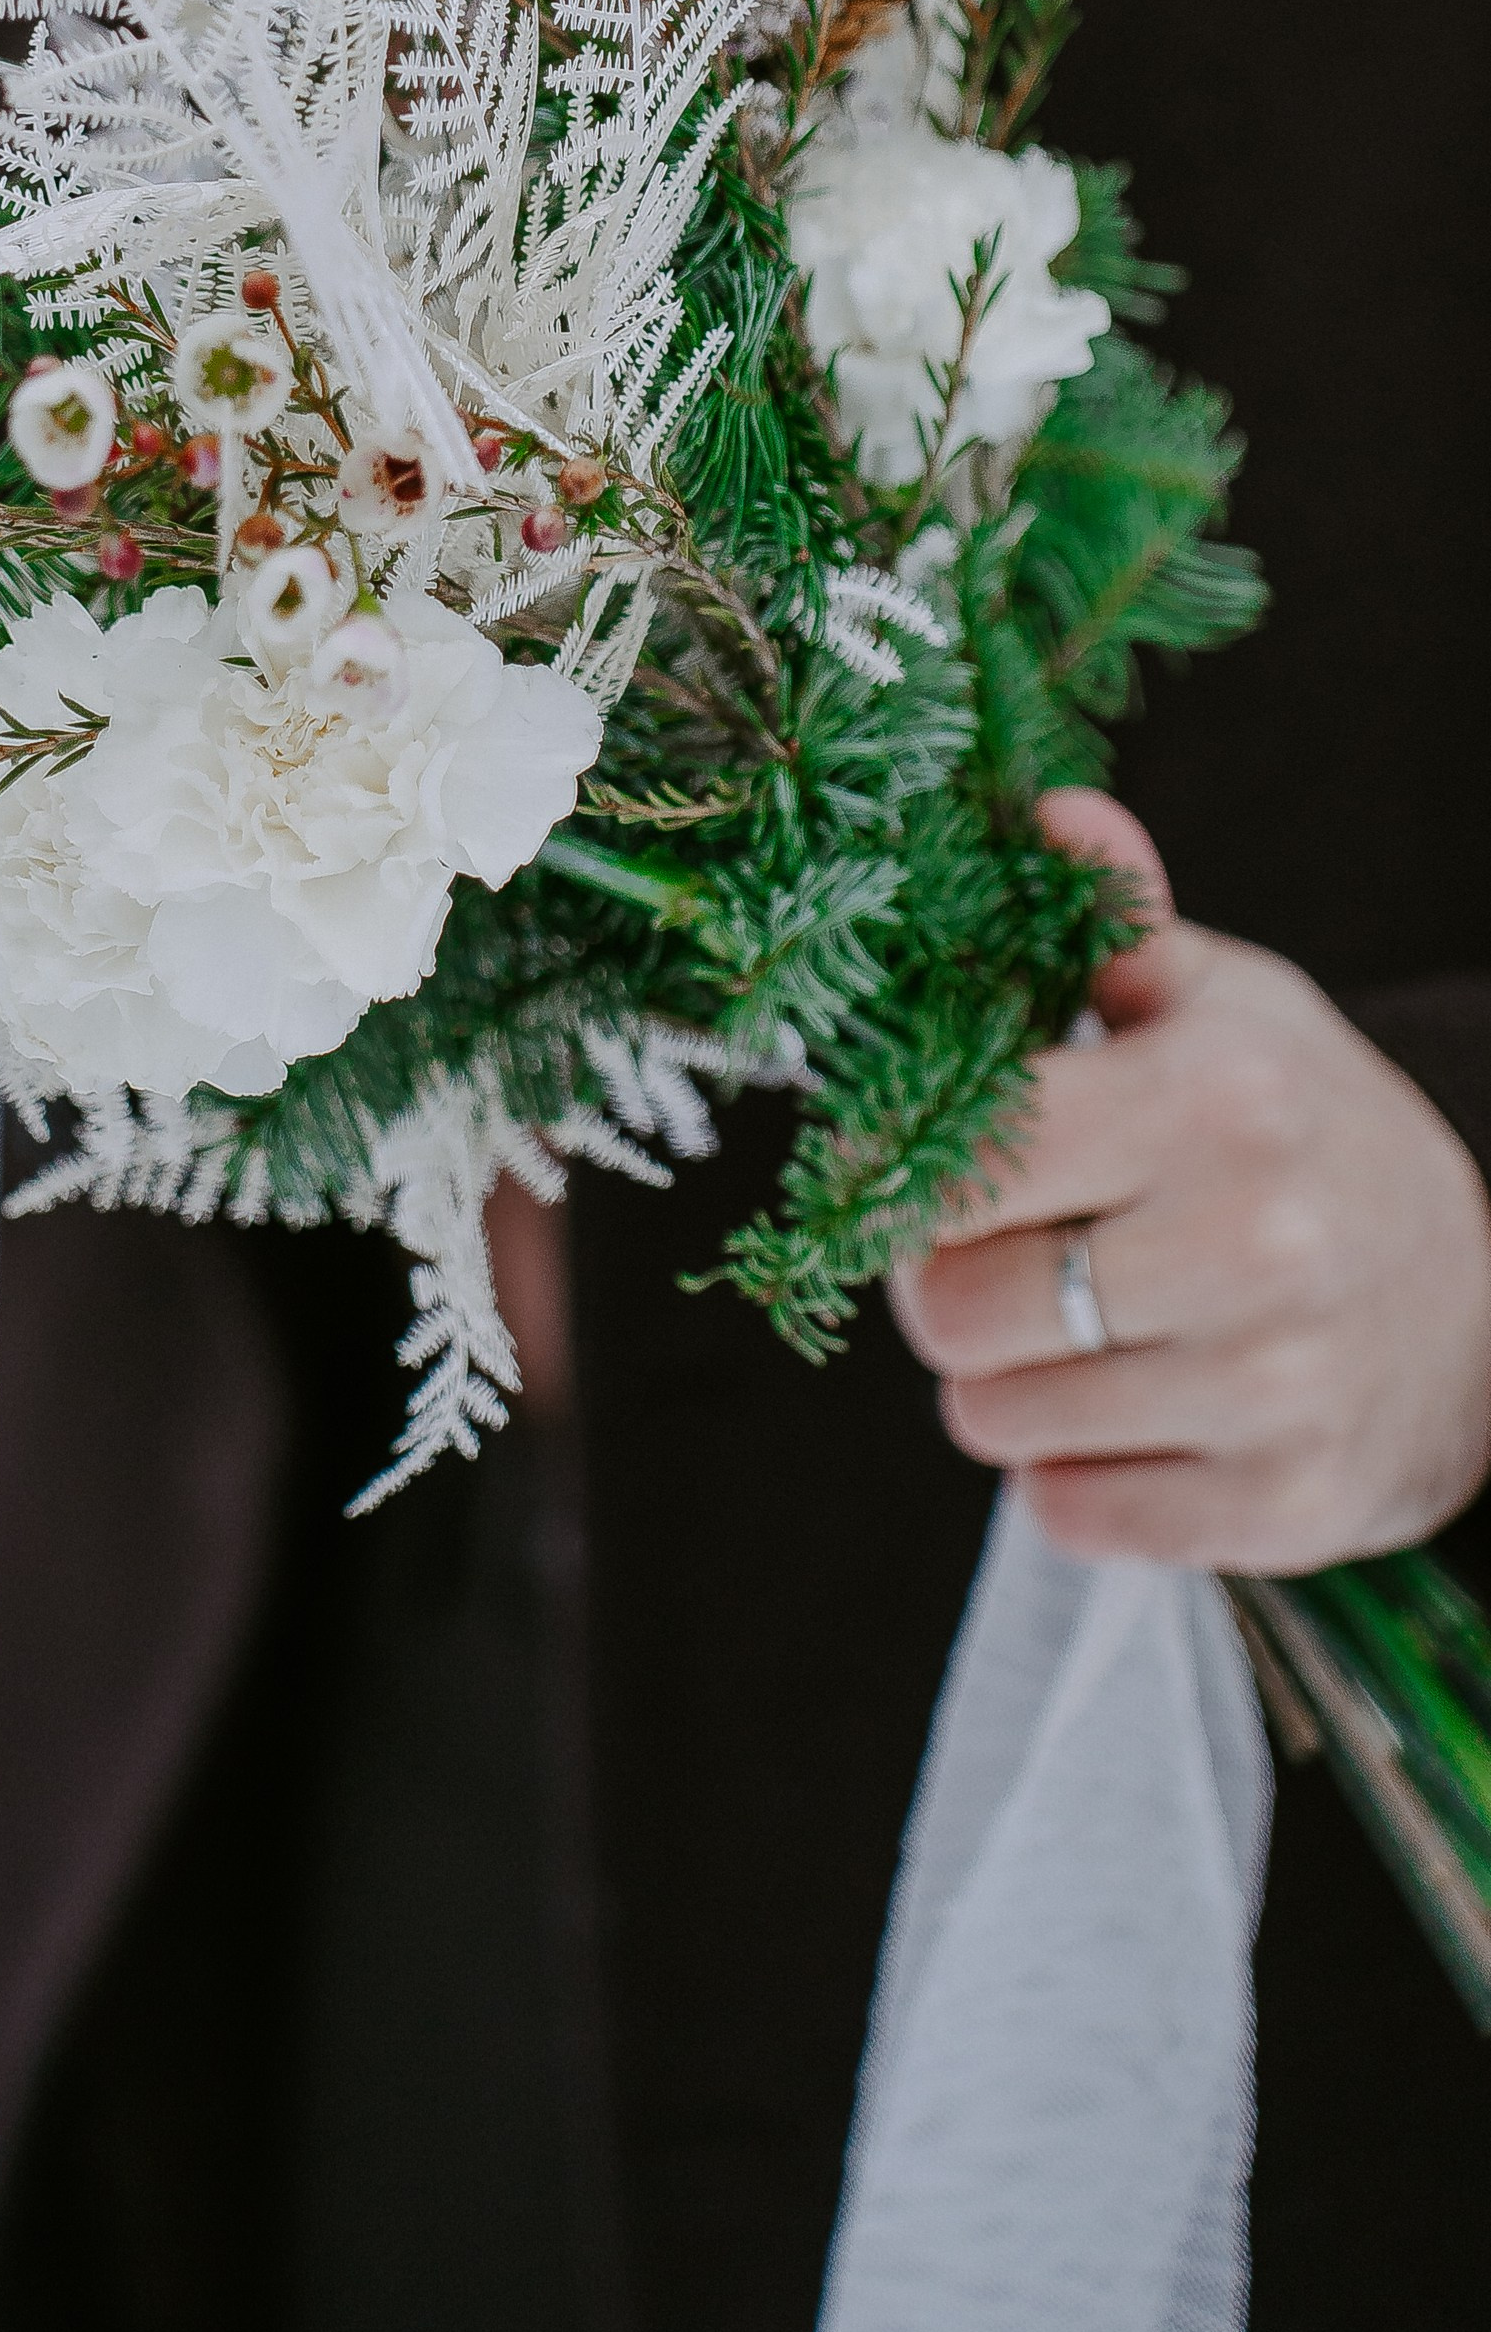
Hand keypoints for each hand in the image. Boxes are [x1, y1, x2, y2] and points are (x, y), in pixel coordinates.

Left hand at [890, 792, 1490, 1569]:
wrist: (1484, 1307)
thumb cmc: (1307, 1132)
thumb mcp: (1229, 1006)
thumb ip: (1117, 921)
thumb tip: (1049, 814)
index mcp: (1218, 1099)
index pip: (962, 1155)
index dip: (900, 1170)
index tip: (905, 1169)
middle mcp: (1255, 1242)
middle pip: (953, 1307)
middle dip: (944, 1289)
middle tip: (1000, 1262)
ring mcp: (1275, 1388)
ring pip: (993, 1422)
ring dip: (1002, 1387)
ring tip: (1073, 1335)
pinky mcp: (1284, 1509)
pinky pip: (1070, 1517)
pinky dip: (1069, 1477)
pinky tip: (1129, 1414)